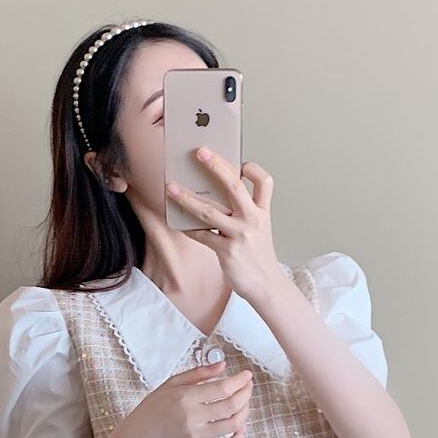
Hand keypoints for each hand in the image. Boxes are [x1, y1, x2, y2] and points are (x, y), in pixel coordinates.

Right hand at [117, 360, 253, 437]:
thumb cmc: (152, 410)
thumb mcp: (170, 385)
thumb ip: (197, 374)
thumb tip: (222, 366)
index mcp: (184, 397)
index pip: (223, 388)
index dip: (240, 381)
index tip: (247, 376)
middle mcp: (192, 418)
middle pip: (232, 405)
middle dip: (246, 393)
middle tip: (248, 387)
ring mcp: (195, 437)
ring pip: (233, 425)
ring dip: (245, 412)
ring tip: (244, 403)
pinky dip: (239, 437)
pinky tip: (240, 427)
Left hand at [165, 148, 285, 304]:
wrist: (266, 286)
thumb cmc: (258, 255)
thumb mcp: (259, 230)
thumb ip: (243, 212)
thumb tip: (214, 195)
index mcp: (263, 212)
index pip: (265, 182)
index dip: (254, 169)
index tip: (241, 163)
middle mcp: (253, 220)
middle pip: (234, 187)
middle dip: (216, 166)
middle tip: (200, 151)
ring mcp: (240, 235)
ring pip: (209, 211)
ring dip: (187, 198)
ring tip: (171, 188)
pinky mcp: (227, 251)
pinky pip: (202, 235)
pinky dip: (188, 228)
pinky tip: (176, 221)